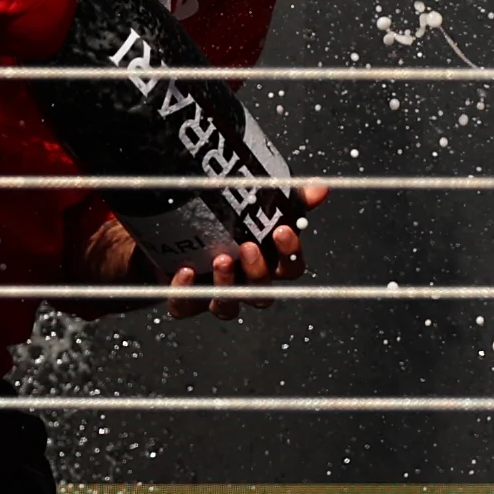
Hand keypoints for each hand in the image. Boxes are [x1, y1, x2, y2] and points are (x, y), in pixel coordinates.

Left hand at [170, 179, 329, 320]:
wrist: (175, 238)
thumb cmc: (224, 225)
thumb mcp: (256, 207)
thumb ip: (286, 199)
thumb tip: (318, 188)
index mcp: (267, 263)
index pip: (290, 267)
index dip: (289, 252)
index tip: (282, 230)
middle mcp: (245, 284)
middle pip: (262, 291)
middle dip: (257, 270)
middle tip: (248, 246)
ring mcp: (216, 294)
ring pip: (228, 304)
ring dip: (226, 285)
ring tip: (220, 259)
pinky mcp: (186, 298)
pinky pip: (187, 305)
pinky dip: (186, 292)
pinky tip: (186, 271)